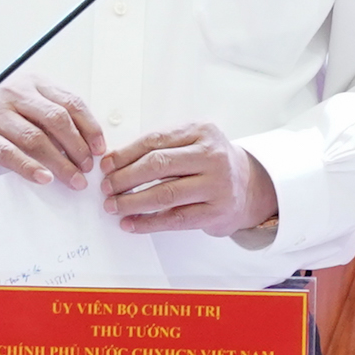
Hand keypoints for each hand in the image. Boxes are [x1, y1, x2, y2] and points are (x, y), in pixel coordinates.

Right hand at [0, 73, 107, 188]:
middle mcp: (14, 93)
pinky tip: (45, 179)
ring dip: (60, 162)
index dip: (89, 127)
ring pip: (36, 138)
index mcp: (32, 83)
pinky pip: (11, 153)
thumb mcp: (28, 112)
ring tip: (74, 179)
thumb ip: (54, 120)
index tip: (100, 149)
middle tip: (88, 168)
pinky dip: (30, 168)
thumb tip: (91, 145)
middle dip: (77, 146)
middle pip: (56, 118)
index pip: (70, 101)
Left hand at [100, 122, 276, 235]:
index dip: (125, 154)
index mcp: (202, 131)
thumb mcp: (192, 142)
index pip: (155, 140)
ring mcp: (217, 184)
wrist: (248, 185)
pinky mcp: (216, 212)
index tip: (106, 165)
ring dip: (132, 201)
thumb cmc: (210, 163)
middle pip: (158, 165)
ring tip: (114, 206)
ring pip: (165, 193)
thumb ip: (161, 147)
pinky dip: (148, 222)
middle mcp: (212, 155)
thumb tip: (115, 160)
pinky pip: (175, 219)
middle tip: (106, 187)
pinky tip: (131, 223)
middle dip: (125, 177)